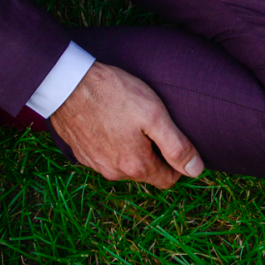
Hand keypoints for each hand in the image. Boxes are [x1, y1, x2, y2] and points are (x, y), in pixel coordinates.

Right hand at [49, 62, 203, 188]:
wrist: (68, 84)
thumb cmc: (114, 95)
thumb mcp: (155, 116)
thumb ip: (177, 146)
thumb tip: (196, 170)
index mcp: (136, 166)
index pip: (168, 179)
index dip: (177, 161)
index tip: (174, 138)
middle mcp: (113, 172)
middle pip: (147, 172)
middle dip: (155, 153)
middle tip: (154, 123)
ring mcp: (95, 164)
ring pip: (125, 164)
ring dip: (134, 148)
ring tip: (133, 120)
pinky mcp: (81, 153)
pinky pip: (106, 155)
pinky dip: (114, 143)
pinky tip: (114, 121)